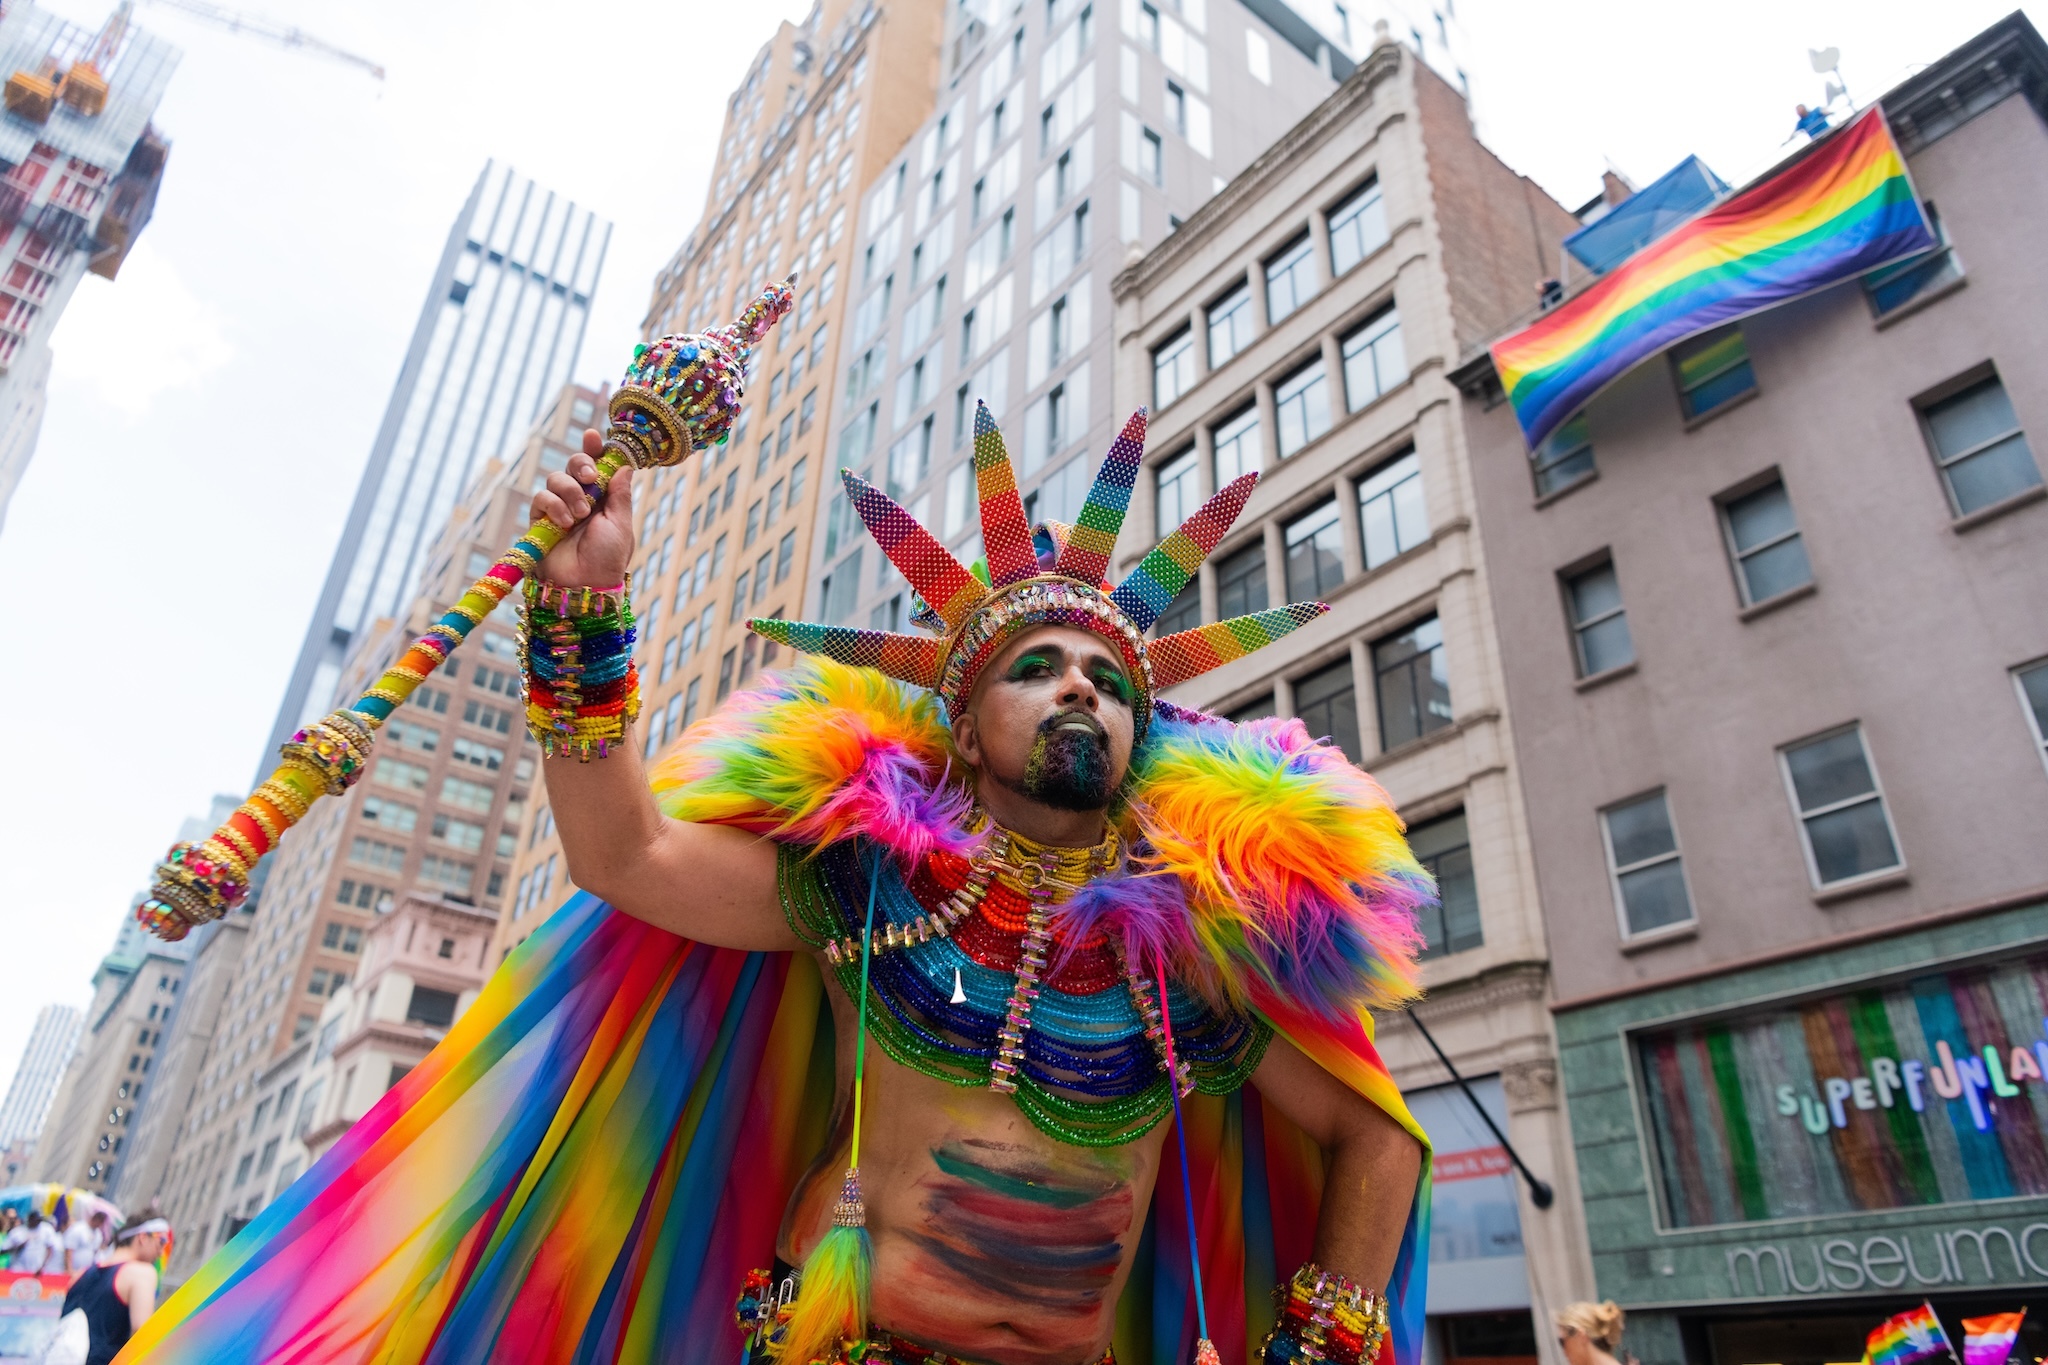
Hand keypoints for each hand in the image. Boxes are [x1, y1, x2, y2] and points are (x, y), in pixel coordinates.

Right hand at [532, 428, 636, 588]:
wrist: (585, 585)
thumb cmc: (607, 559)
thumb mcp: (620, 525)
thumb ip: (619, 495)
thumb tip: (625, 466)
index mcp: (604, 498)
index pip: (598, 466)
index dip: (594, 449)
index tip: (593, 436)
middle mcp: (581, 499)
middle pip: (574, 465)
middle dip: (582, 464)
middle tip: (591, 477)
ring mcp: (559, 508)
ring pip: (556, 478)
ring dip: (571, 491)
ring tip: (581, 515)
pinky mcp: (540, 520)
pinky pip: (542, 497)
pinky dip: (554, 505)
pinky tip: (566, 522)